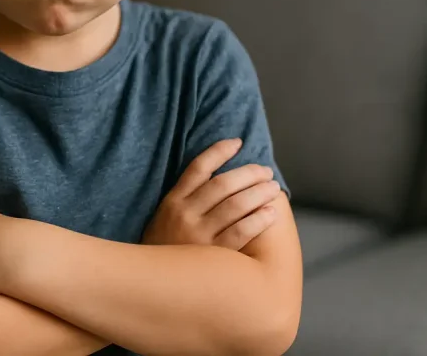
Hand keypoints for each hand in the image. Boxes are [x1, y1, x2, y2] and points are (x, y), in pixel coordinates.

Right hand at [143, 138, 279, 249]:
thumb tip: (216, 175)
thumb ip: (186, 198)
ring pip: (235, 205)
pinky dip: (259, 219)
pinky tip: (271, 213)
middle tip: (265, 171)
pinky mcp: (214, 255)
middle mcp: (185, 214)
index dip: (219, 151)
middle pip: (222, 184)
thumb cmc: (166, 247)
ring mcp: (199, 235)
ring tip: (273, 189)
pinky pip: (241, 232)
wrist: (153, 283)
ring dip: (259, 193)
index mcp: (173, 201)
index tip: (238, 142)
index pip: (198, 167)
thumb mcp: (165, 217)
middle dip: (248, 173)